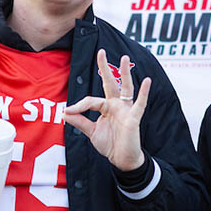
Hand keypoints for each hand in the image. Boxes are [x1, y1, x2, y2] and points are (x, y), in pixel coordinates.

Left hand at [64, 49, 150, 170]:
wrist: (122, 159)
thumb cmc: (110, 144)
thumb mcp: (91, 132)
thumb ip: (79, 121)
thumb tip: (64, 112)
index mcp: (106, 107)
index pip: (90, 100)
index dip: (78, 105)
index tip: (67, 112)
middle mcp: (116, 105)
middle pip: (110, 83)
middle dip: (105, 68)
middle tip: (101, 52)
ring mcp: (126, 110)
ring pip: (126, 88)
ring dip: (125, 74)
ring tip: (125, 58)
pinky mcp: (134, 118)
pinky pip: (140, 104)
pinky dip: (144, 92)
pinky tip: (147, 81)